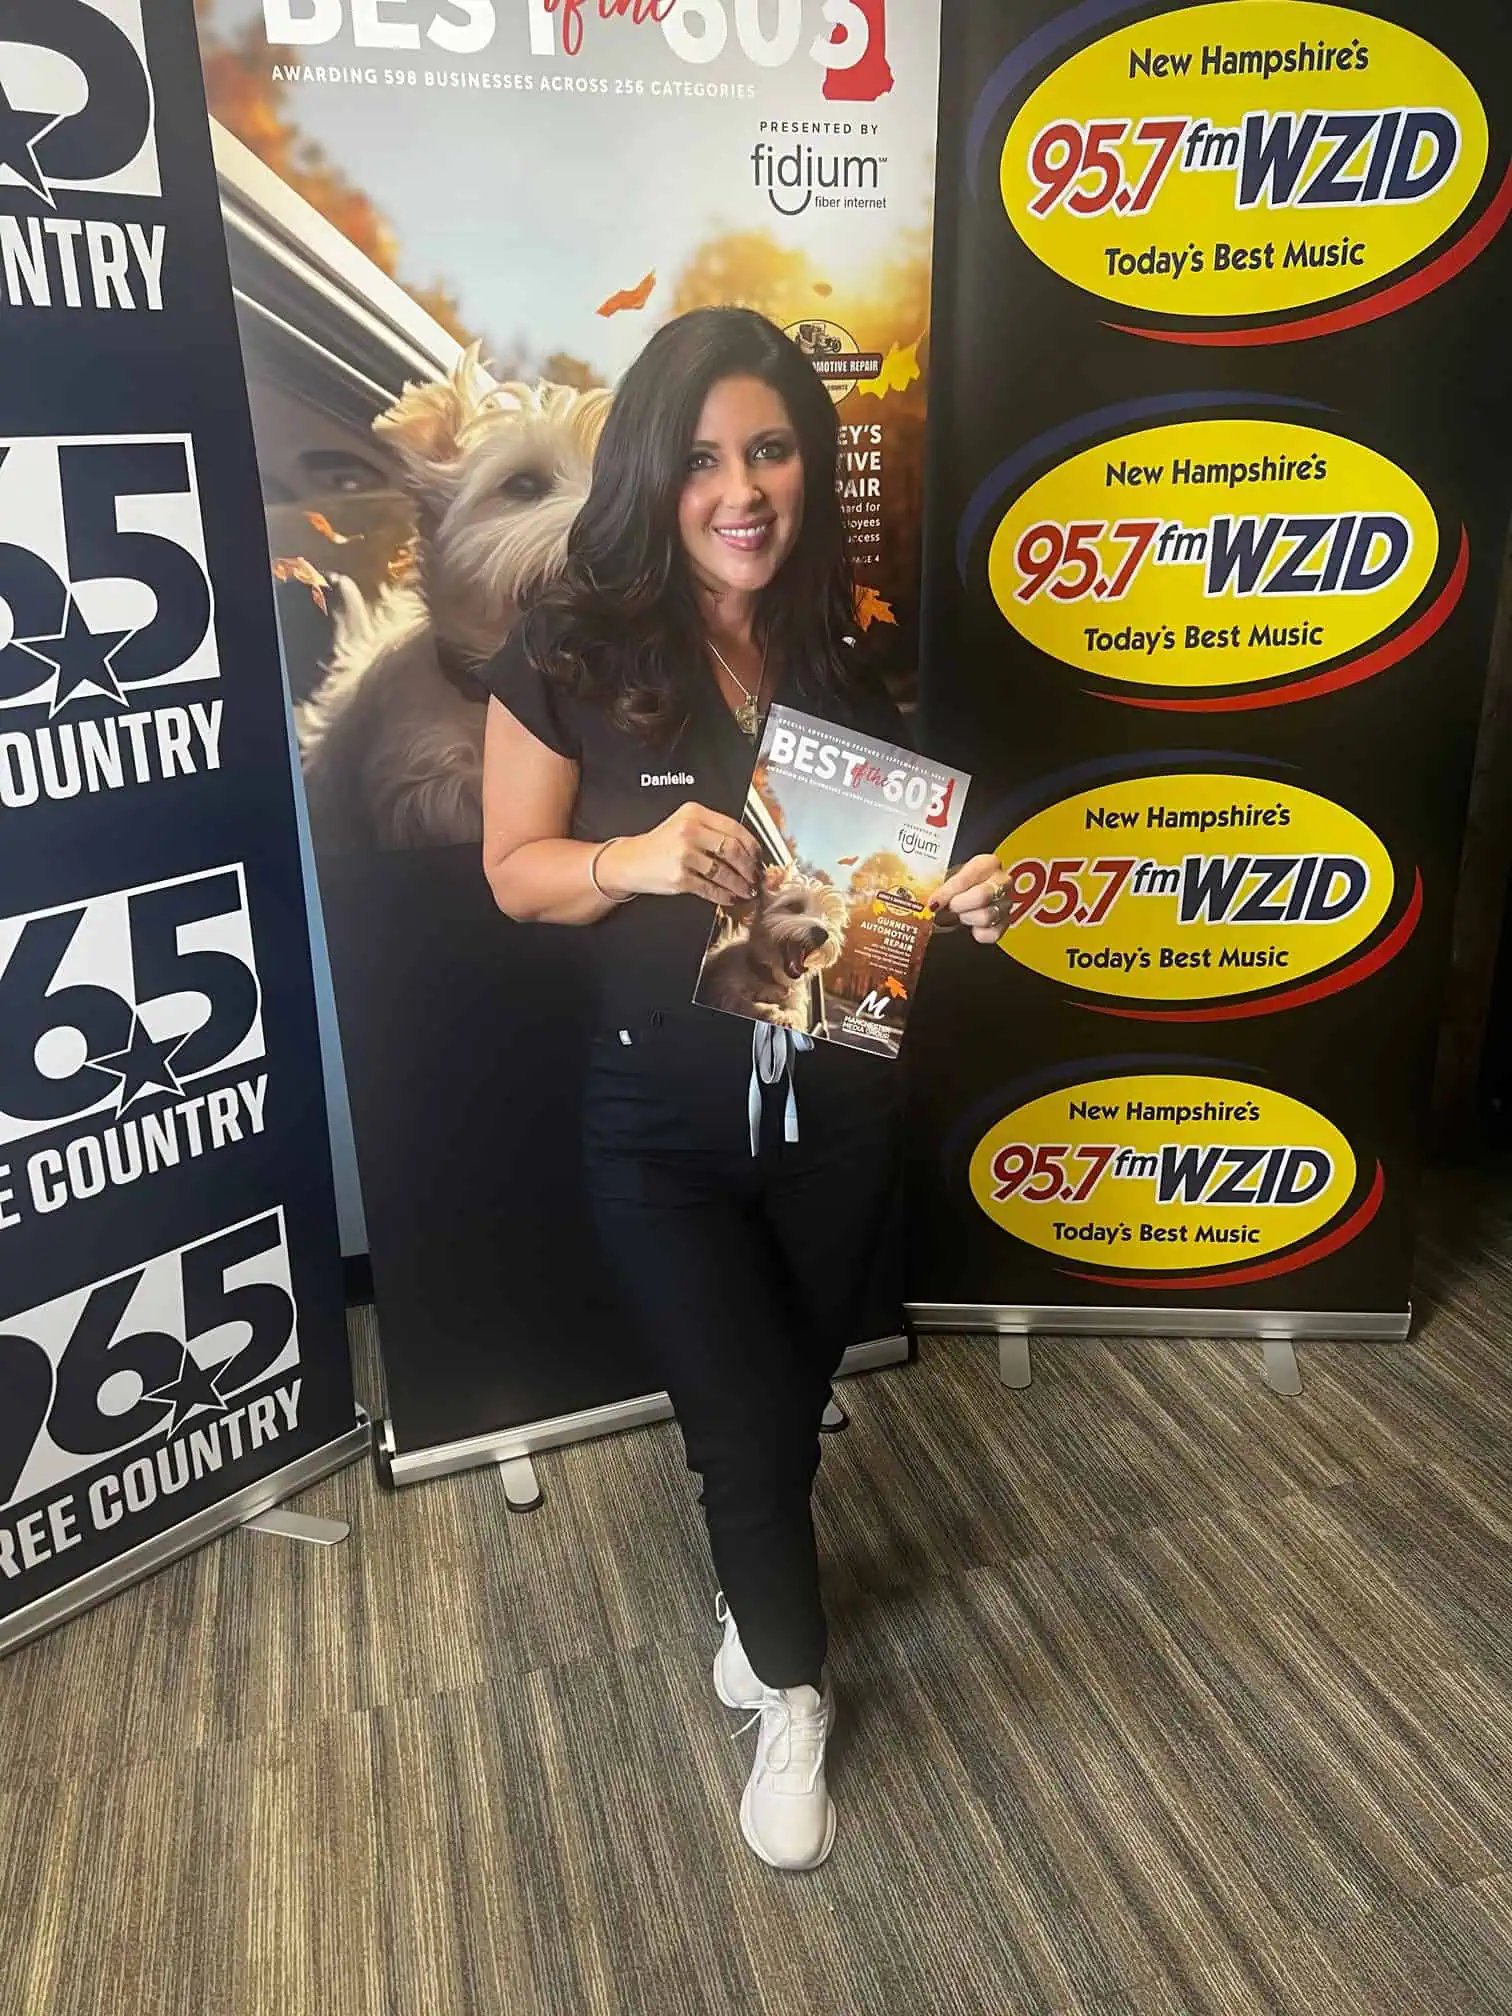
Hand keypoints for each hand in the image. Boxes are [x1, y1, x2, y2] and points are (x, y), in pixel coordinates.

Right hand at [597, 803, 760, 906]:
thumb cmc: (662, 845)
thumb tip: (748, 851)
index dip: (752, 846)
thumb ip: (713, 831)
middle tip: (755, 876)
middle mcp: (689, 831)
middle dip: (749, 867)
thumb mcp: (685, 825)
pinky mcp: (679, 877)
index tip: (758, 857)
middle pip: (733, 850)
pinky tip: (729, 897)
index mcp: (694, 814)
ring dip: (740, 884)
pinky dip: (723, 895)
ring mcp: (683, 855)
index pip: (735, 828)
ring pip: (724, 872)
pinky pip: (710, 888)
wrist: (631, 861)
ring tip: (746, 890)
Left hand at [929, 854, 1010, 943]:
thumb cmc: (954, 886)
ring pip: (987, 916)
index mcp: (987, 863)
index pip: (969, 876)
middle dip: (959, 905)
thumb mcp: (945, 878)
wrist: (961, 898)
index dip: (948, 891)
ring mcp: (1006, 903)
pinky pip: (992, 933)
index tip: (934, 902)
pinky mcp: (1005, 924)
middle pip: (982, 896)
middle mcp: (1001, 881)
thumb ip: (938, 886)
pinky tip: (971, 926)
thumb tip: (931, 903)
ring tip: (959, 914)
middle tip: (948, 907)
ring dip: (967, 918)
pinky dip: (978, 933)